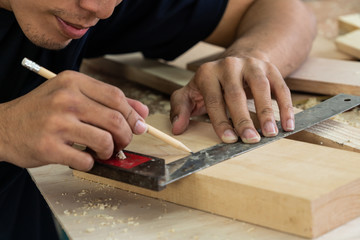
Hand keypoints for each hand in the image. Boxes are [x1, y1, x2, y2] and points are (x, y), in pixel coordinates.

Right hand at [0, 71, 148, 170]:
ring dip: (110, 151)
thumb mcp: (73, 94)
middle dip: (126, 135)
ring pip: (105, 141)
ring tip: (102, 151)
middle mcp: (65, 99)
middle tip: (122, 142)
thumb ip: (108, 101)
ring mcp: (56, 123)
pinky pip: (86, 160)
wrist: (3, 126)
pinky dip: (91, 163)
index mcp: (73, 82)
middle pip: (115, 119)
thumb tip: (143, 113)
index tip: (138, 126)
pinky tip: (83, 157)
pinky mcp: (49, 147)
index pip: (116, 96)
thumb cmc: (43, 110)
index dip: (133, 114)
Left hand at [170, 56, 293, 143]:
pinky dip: (285, 106)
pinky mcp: (269, 68)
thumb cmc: (211, 84)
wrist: (237, 61)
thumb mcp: (190, 93)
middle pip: (236, 94)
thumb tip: (177, 128)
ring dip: (266, 112)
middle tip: (249, 140)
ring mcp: (251, 65)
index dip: (220, 121)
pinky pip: (280, 87)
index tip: (228, 139)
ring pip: (260, 87)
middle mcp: (228, 65)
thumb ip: (180, 108)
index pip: (214, 99)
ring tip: (270, 133)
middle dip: (243, 119)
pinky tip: (288, 124)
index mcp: (207, 73)